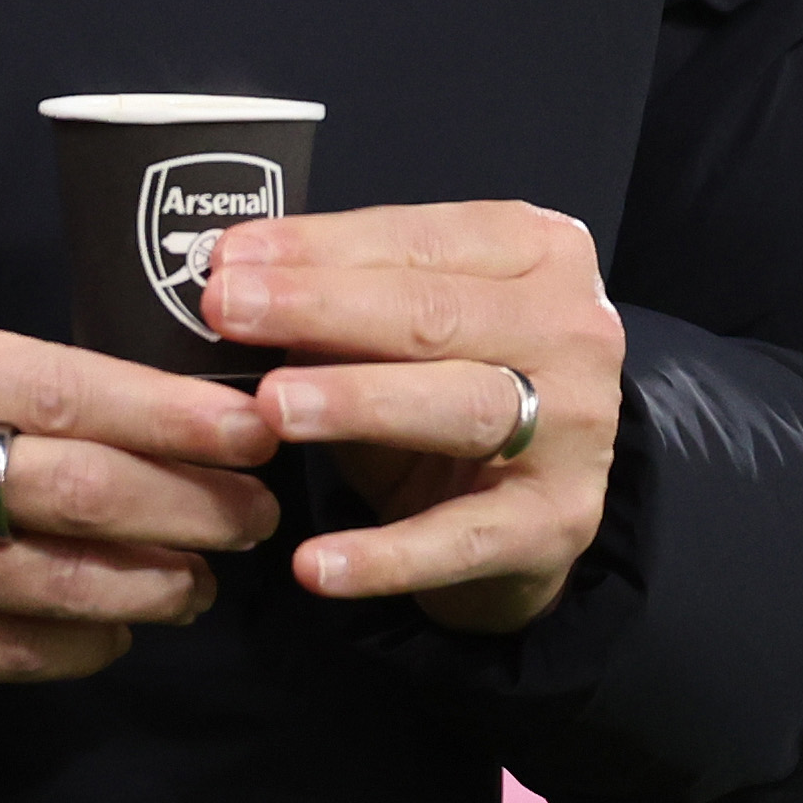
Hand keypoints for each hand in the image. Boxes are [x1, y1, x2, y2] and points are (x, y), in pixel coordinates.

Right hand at [0, 306, 283, 705]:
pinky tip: (121, 628)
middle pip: (89, 485)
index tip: (249, 421)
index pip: (67, 385)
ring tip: (206, 574)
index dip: (175, 412)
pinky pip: (20, 654)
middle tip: (256, 505)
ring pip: (71, 581)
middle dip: (198, 501)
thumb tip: (98, 396)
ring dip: (162, 581)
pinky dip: (90, 644)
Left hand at [201, 202, 621, 635]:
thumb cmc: (446, 386)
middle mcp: (576, 331)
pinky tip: (313, 565)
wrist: (529, 509)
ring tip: (271, 406)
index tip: (228, 255)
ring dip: (357, 403)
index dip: (319, 246)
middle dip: (319, 308)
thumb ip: (338, 298)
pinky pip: (460, 540)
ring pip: (458, 406)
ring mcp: (577, 432)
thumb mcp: (400, 330)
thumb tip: (233, 276)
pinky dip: (385, 556)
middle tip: (225, 309)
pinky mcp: (557, 524)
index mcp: (541, 252)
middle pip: (434, 314)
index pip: (420, 237)